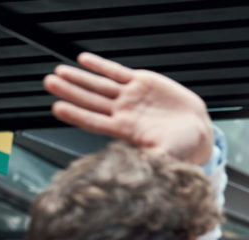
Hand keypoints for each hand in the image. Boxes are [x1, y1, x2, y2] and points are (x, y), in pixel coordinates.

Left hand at [43, 52, 212, 163]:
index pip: (94, 122)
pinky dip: (100, 65)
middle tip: (50, 83)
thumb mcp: (168, 156)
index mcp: (125, 130)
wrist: (198, 130)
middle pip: (90, 100)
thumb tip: (138, 171)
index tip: (57, 108)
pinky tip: (83, 60)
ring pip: (99, 84)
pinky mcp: (141, 82)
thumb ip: (152, 161)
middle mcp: (123, 112)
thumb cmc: (184, 147)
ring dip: (79, 77)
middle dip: (70, 91)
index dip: (76, 114)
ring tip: (59, 71)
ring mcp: (130, 96)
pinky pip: (116, 71)